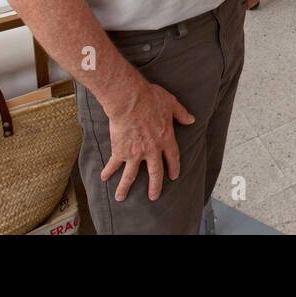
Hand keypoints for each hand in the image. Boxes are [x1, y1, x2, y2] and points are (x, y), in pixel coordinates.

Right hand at [101, 80, 194, 201]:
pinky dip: (108, 171)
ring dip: (125, 187)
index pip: (172, 157)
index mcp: (166, 139)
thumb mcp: (171, 103)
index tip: (173, 176)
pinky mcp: (120, 151)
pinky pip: (113, 164)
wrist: (130, 100)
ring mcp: (135, 153)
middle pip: (155, 172)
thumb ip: (181, 113)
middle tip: (153, 197)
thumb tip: (191, 119)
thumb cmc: (151, 98)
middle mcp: (152, 150)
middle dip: (155, 186)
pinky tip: (103, 178)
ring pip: (131, 175)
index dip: (173, 167)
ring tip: (121, 198)